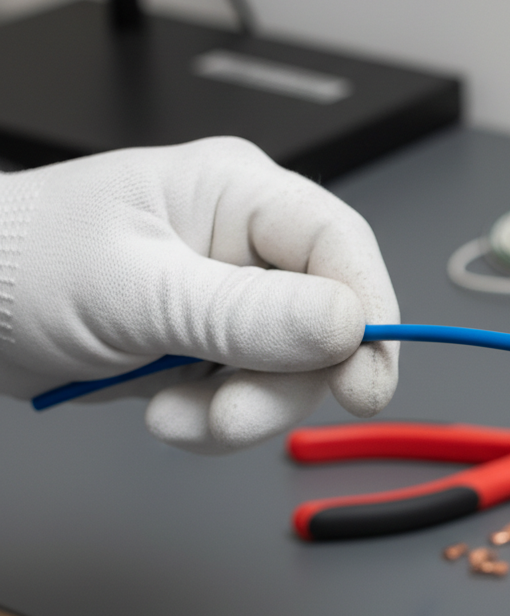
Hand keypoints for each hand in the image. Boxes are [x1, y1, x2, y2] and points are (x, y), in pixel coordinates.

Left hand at [0, 138, 398, 451]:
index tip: (365, 382)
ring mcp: (235, 302)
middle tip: (232, 415)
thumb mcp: (137, 290)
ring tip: (175, 416)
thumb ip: (246, 312)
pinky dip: (217, 422)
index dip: (369, 312)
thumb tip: (348, 324)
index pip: (340, 245)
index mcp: (238, 194)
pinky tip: (167, 412)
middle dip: (284, 383)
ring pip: (294, 372)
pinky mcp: (217, 349)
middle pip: (327, 323)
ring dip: (242, 411)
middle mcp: (248, 246)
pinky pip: (255, 397)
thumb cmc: (23, 264)